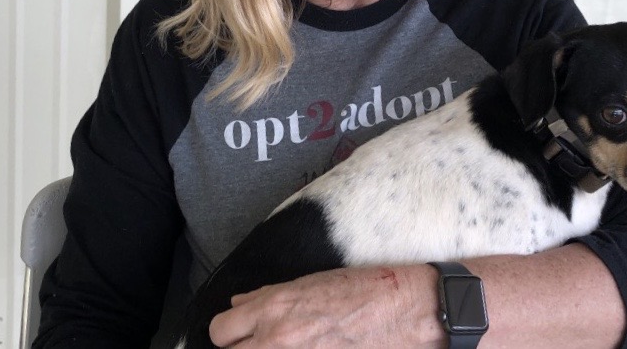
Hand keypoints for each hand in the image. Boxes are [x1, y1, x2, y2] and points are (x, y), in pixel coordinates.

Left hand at [208, 265, 442, 347]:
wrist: (405, 312)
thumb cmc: (363, 291)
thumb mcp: (311, 283)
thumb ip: (269, 297)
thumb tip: (241, 305)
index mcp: (274, 308)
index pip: (221, 330)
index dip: (230, 333)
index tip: (240, 335)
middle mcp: (276, 338)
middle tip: (260, 345)